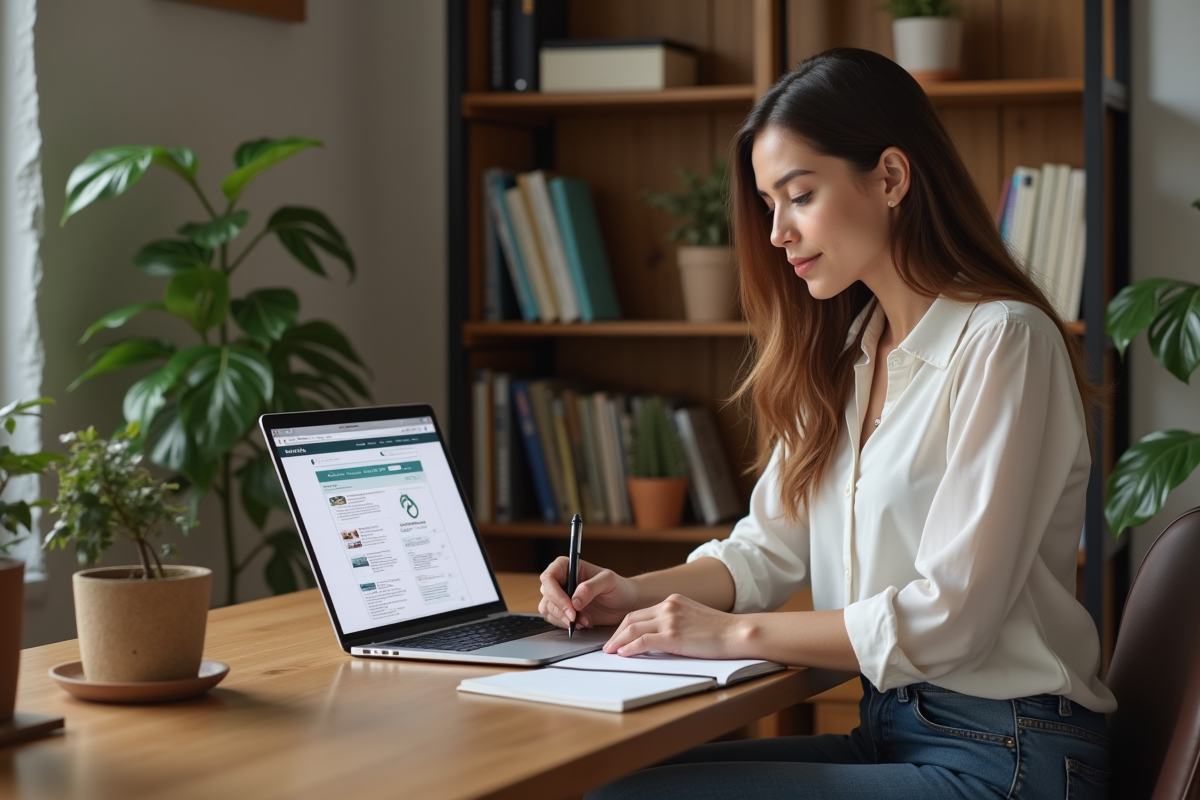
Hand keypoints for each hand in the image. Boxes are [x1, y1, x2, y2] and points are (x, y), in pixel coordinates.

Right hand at [538, 557, 637, 629]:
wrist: (626, 604)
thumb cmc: (619, 587)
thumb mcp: (608, 581)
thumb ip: (590, 587)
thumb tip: (574, 601)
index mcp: (567, 566)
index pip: (548, 578)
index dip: (555, 593)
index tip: (570, 606)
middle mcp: (561, 581)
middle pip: (546, 595)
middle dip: (561, 609)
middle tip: (576, 617)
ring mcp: (561, 597)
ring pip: (548, 609)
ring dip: (564, 619)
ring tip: (584, 620)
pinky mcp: (564, 612)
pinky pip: (555, 620)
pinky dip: (567, 625)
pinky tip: (583, 623)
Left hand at [603, 594, 742, 658]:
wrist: (737, 633)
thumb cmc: (721, 630)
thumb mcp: (694, 617)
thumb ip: (676, 621)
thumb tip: (661, 637)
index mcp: (673, 601)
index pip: (640, 612)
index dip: (625, 626)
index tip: (618, 636)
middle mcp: (668, 606)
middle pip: (631, 619)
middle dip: (617, 634)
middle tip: (608, 646)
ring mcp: (670, 620)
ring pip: (633, 629)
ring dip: (618, 642)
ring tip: (610, 652)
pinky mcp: (673, 636)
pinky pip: (642, 641)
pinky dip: (629, 648)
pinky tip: (623, 654)